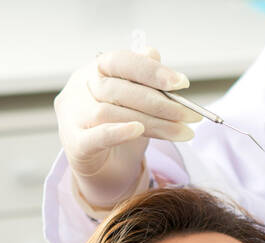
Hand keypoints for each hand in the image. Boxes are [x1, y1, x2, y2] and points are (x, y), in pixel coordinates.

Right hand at [54, 48, 201, 209]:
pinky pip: (96, 136)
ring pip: (112, 114)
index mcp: (95, 70)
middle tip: (191, 115)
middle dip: (161, 103)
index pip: (121, 61)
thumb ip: (143, 78)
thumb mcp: (135, 100)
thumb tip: (154, 54)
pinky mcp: (75, 145)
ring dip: (153, 123)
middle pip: (119, 90)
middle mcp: (80, 88)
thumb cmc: (119, 126)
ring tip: (182, 132)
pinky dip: (118, 132)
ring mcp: (74, 116)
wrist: (100, 165)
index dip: (151, 71)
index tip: (182, 83)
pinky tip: (139, 130)